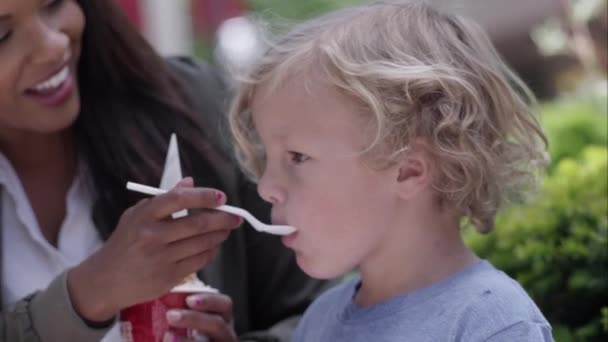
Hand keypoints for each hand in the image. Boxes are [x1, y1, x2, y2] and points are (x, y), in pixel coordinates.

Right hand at [67, 178, 240, 321]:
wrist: (104, 281)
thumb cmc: (124, 243)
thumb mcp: (135, 216)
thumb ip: (164, 199)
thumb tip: (190, 182)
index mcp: (144, 215)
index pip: (179, 199)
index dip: (204, 196)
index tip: (221, 197)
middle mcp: (152, 236)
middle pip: (197, 223)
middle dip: (223, 219)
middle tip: (236, 216)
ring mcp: (161, 258)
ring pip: (202, 243)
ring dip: (220, 235)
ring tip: (226, 229)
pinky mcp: (168, 277)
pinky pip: (199, 261)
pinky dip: (211, 252)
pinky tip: (213, 246)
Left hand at [163, 292, 236, 341]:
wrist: (197, 341)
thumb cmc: (191, 334)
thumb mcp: (193, 322)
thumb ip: (182, 310)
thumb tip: (160, 297)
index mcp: (222, 319)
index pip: (224, 305)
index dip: (209, 301)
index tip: (189, 300)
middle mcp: (225, 336)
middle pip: (217, 325)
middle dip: (194, 319)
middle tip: (171, 315)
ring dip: (186, 340)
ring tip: (167, 336)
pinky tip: (165, 341)